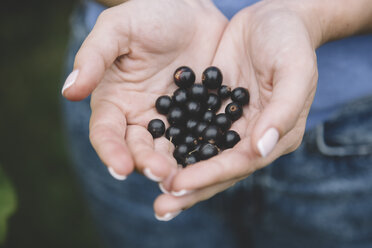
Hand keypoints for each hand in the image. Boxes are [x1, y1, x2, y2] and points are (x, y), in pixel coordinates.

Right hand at [62, 0, 226, 180]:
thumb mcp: (119, 29)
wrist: (190, 11)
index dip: (110, 151)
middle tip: (161, 174)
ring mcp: (170, 120)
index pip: (106, 132)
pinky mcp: (197, 117)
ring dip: (174, 166)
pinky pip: (199, 138)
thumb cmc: (149, 14)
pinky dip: (202, 151)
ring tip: (182, 176)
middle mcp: (139, 117)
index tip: (119, 167)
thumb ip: (94, 57)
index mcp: (114, 101)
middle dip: (146, 164)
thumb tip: (68, 91)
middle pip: (138, 148)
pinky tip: (210, 162)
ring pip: (168, 150)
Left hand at [153, 0, 318, 219]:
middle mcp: (249, 136)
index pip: (239, 163)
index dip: (210, 175)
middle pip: (217, 167)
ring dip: (177, 171)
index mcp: (274, 135)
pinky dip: (173, 142)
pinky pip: (190, 127)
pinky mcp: (211, 106)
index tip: (179, 184)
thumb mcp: (294, 70)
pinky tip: (149, 151)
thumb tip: (261, 150)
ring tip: (150, 185)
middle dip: (189, 187)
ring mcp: (228, 122)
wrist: (273, 18)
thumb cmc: (290, 42)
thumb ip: (282, 110)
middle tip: (160, 207)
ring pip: (200, 152)